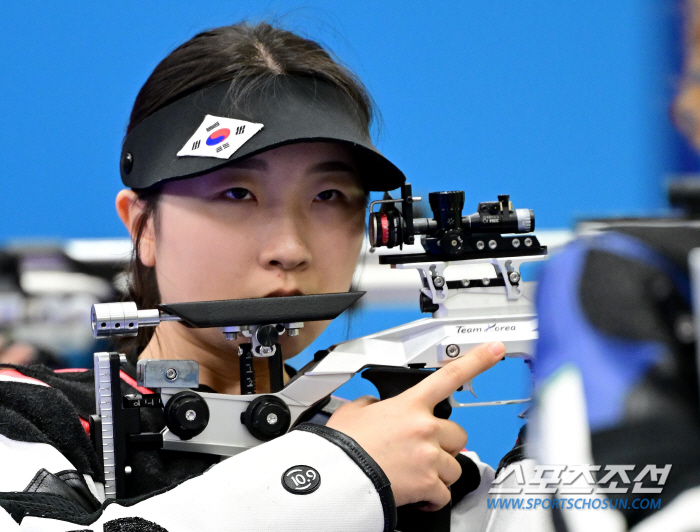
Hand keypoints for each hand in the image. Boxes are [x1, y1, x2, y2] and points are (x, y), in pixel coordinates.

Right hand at [326, 341, 504, 509]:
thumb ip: (371, 404)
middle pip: (458, 434)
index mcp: (409, 404)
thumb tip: (374, 405)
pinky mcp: (429, 483)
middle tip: (423, 452)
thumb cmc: (343, 447)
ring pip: (454, 466)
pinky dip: (431, 498)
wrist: (338, 479)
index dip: (477, 360)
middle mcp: (425, 427)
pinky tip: (416, 494)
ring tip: (414, 474)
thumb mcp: (353, 411)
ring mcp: (429, 455)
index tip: (494, 349)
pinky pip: (443, 494)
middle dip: (444, 444)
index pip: (449, 375)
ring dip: (437, 473)